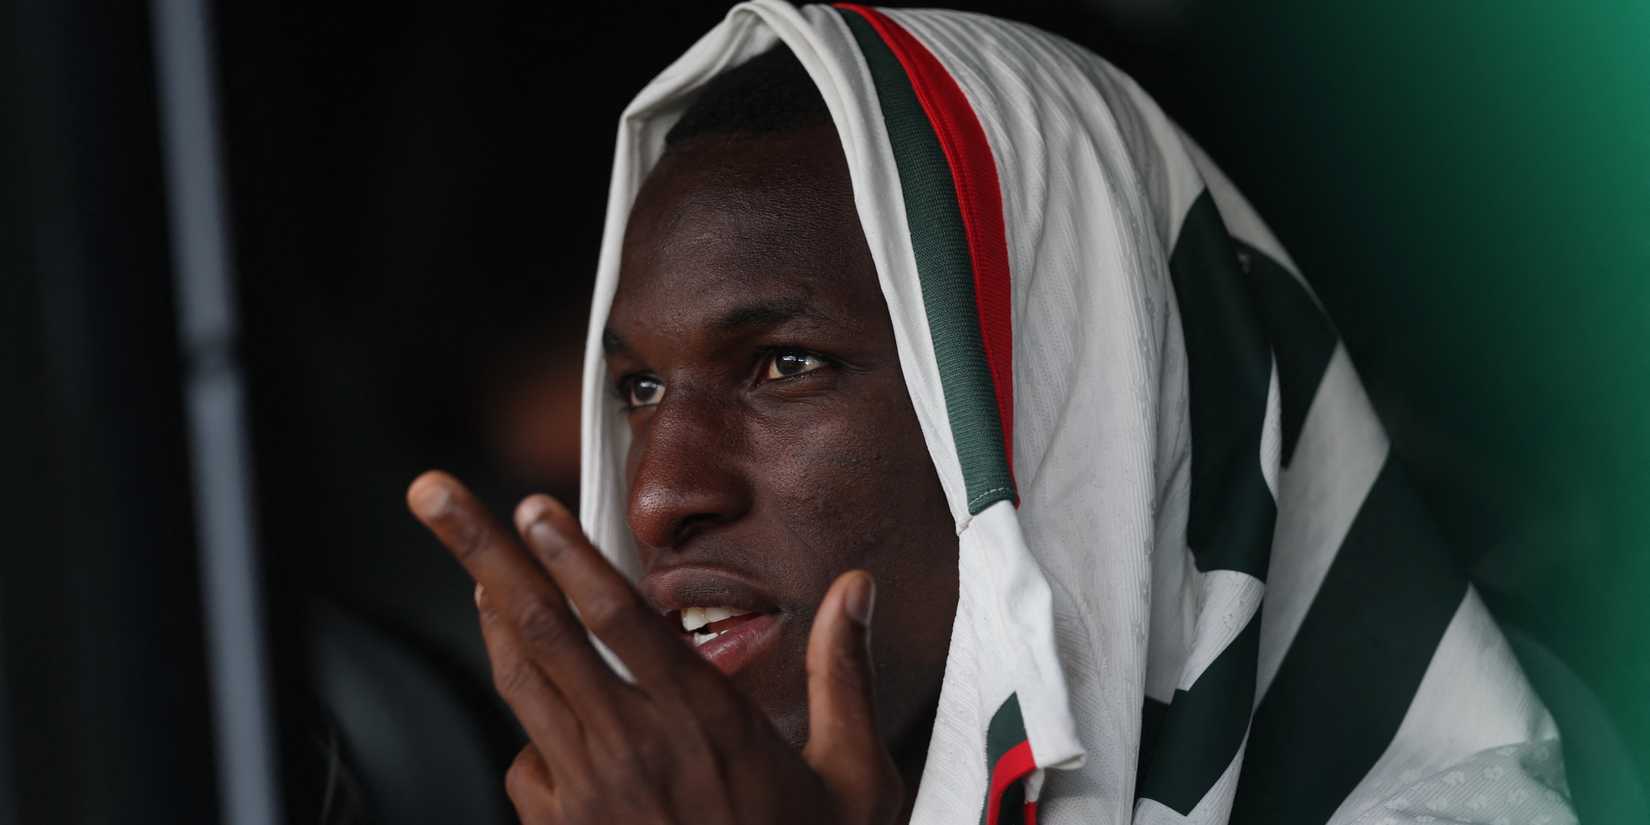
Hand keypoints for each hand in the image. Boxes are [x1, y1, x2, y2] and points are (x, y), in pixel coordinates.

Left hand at [406, 471, 903, 824]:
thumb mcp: (854, 777)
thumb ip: (845, 672)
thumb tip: (855, 588)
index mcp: (704, 723)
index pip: (619, 618)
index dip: (568, 552)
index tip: (532, 504)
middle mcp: (634, 749)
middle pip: (539, 630)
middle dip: (480, 553)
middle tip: (433, 496)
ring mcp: (589, 796)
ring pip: (520, 687)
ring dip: (492, 621)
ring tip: (475, 576)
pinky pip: (525, 767)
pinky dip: (532, 737)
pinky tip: (555, 734)